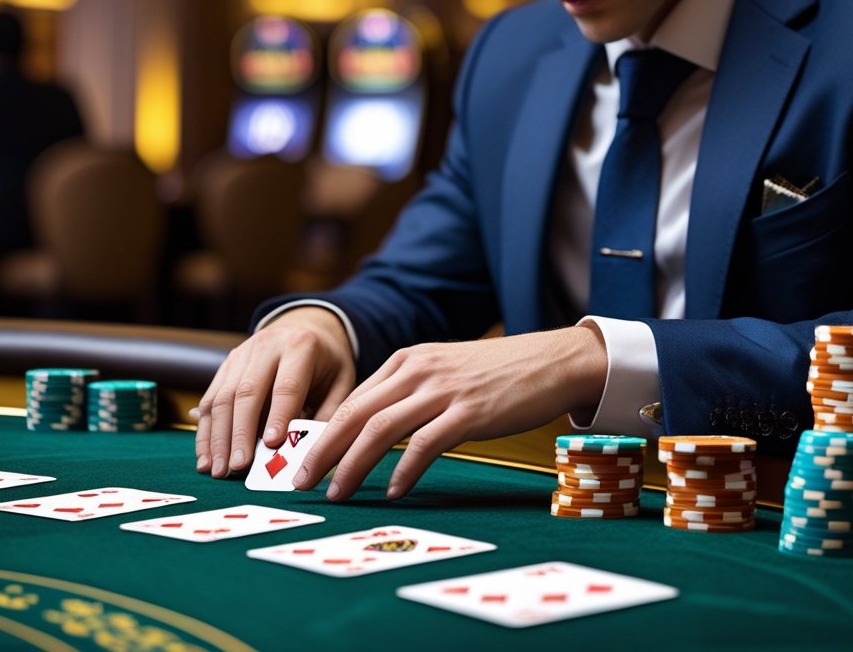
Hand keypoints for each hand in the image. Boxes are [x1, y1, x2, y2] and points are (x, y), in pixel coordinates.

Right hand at [194, 306, 356, 478]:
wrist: (307, 327)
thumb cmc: (328, 364)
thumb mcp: (341, 382)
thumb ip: (327, 414)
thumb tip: (308, 454)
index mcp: (301, 347)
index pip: (287, 385)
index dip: (279, 415)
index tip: (272, 445)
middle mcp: (266, 346)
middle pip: (246, 392)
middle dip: (240, 433)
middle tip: (238, 467)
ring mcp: (241, 354)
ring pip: (222, 398)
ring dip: (217, 438)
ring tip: (216, 470)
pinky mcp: (226, 365)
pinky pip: (210, 399)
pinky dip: (205, 431)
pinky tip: (205, 457)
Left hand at [292, 325, 607, 500]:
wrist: (552, 361)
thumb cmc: (498, 373)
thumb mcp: (444, 370)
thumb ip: (410, 391)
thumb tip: (373, 429)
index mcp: (407, 360)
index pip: (353, 399)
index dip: (323, 433)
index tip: (303, 460)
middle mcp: (419, 370)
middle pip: (356, 413)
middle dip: (322, 451)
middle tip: (300, 482)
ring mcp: (444, 390)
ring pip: (381, 429)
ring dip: (352, 465)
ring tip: (336, 492)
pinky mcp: (470, 412)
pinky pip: (426, 444)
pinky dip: (404, 470)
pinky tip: (393, 491)